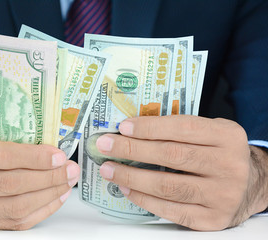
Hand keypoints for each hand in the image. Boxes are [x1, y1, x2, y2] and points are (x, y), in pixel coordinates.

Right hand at [0, 124, 79, 229]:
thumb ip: (7, 138)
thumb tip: (51, 146)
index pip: (2, 157)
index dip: (35, 157)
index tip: (59, 155)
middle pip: (11, 185)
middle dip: (48, 178)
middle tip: (70, 169)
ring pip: (15, 207)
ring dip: (49, 195)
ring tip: (67, 182)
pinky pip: (14, 223)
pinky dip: (40, 211)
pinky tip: (54, 198)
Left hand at [97, 115, 267, 230]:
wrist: (250, 185)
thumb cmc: (220, 154)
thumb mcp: (211, 133)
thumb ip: (179, 130)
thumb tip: (132, 131)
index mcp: (227, 137)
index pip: (182, 128)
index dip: (150, 127)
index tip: (123, 127)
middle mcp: (228, 166)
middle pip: (171, 156)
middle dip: (132, 150)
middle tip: (106, 146)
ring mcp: (222, 195)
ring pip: (168, 185)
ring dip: (131, 176)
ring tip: (109, 169)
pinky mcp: (211, 219)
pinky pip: (171, 210)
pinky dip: (144, 199)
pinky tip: (127, 188)